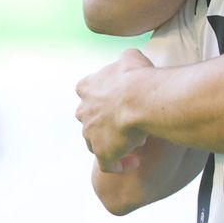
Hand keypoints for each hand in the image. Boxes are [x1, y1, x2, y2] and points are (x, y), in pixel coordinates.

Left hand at [76, 49, 153, 171]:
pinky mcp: (102, 153)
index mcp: (87, 88)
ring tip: (137, 141)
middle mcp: (84, 112)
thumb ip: (124, 61)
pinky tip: (134, 163)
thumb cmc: (137, 77)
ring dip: (114, 142)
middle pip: (90, 119)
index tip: (117, 98)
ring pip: (97, 142)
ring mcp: (90, 134)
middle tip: (130, 119)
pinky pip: (109, 164)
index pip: (86, 91)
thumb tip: (127, 60)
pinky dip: (120, 164)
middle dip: (107, 120)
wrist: (140, 100)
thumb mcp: (131, 58)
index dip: (101, 95)